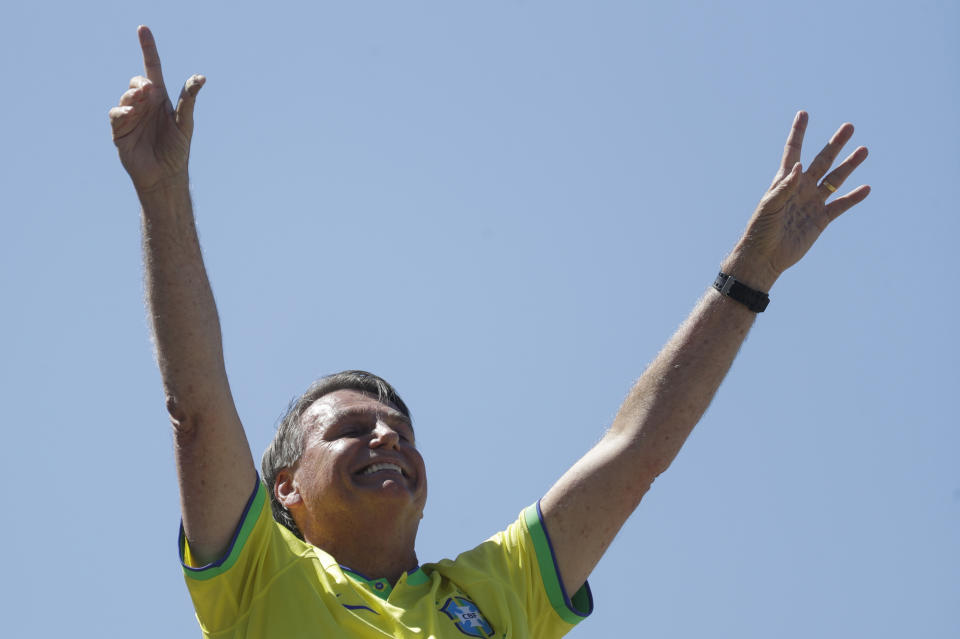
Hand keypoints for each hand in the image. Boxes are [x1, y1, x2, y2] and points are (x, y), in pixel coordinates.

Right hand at [109, 26, 204, 192]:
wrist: (165, 175)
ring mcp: (131, 115)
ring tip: (141, 102)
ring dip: (133, 96)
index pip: (153, 67)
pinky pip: (116, 114)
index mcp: (160, 99)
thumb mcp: (185, 123)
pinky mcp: (120, 129)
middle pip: (137, 82)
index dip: (148, 48)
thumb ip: (188, 100)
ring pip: (126, 96)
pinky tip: (130, 114)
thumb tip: (199, 78)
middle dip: (141, 83)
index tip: (143, 29)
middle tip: (150, 91)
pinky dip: (122, 111)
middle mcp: (144, 104)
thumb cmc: (177, 149)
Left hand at [730, 111, 870, 288]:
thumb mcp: (770, 206)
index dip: (798, 133)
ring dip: (849, 165)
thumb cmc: (761, 230)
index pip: (793, 152)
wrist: (765, 257)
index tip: (803, 114)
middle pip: (822, 161)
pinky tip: (865, 188)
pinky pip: (840, 206)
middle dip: (835, 144)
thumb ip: (785, 186)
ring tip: (864, 150)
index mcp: (784, 181)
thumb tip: (800, 165)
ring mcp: (812, 203)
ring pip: (834, 180)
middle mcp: (801, 189)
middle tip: (849, 127)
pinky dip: (853, 197)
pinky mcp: (820, 220)